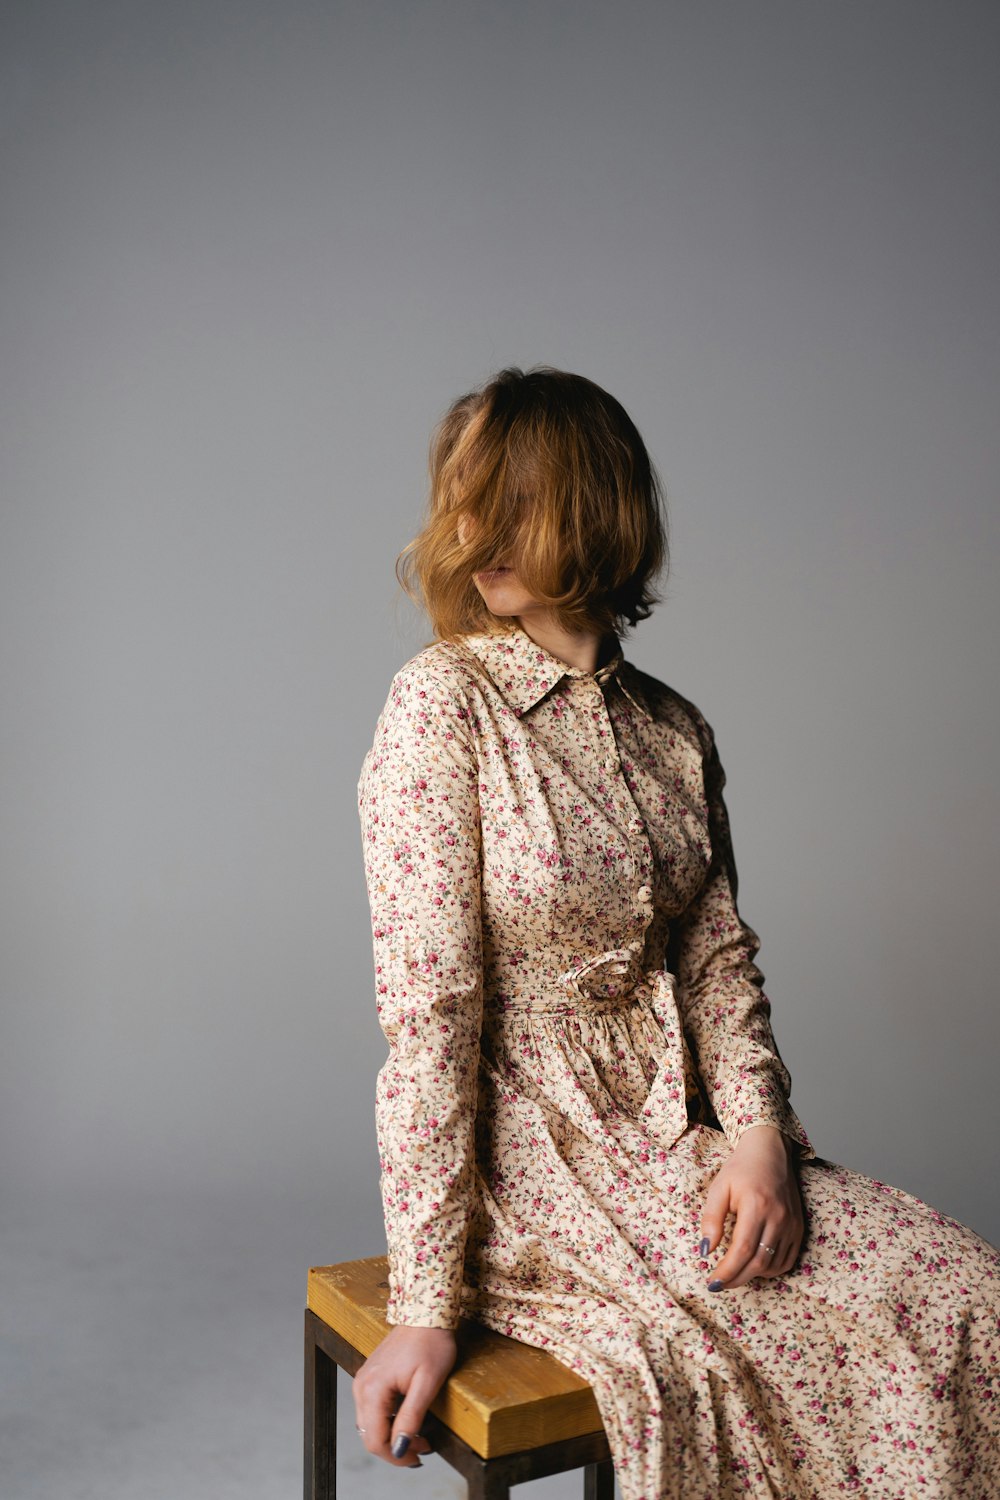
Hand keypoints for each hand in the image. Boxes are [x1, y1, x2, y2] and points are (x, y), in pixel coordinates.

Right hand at [353, 1323, 456, 1467]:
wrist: (425, 1313)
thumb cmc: (430, 1344)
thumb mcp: (427, 1384)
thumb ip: (411, 1418)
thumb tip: (400, 1448)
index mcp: (372, 1389)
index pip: (375, 1440)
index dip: (396, 1457)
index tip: (419, 1458)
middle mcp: (362, 1386)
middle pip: (370, 1436)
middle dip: (396, 1449)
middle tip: (423, 1447)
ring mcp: (363, 1381)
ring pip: (370, 1425)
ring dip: (392, 1437)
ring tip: (420, 1435)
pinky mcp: (369, 1378)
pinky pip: (372, 1410)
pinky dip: (388, 1422)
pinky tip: (407, 1419)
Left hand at [700, 1125, 804, 1289]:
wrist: (770, 1152)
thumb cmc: (740, 1169)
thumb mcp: (719, 1188)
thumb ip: (711, 1219)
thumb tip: (705, 1251)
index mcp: (756, 1206)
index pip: (742, 1250)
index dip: (727, 1271)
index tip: (713, 1282)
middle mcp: (778, 1217)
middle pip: (758, 1262)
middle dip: (736, 1278)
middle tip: (719, 1284)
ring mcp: (791, 1224)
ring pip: (773, 1265)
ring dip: (752, 1276)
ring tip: (734, 1274)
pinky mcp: (798, 1227)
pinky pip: (787, 1260)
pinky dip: (770, 1270)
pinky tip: (755, 1266)